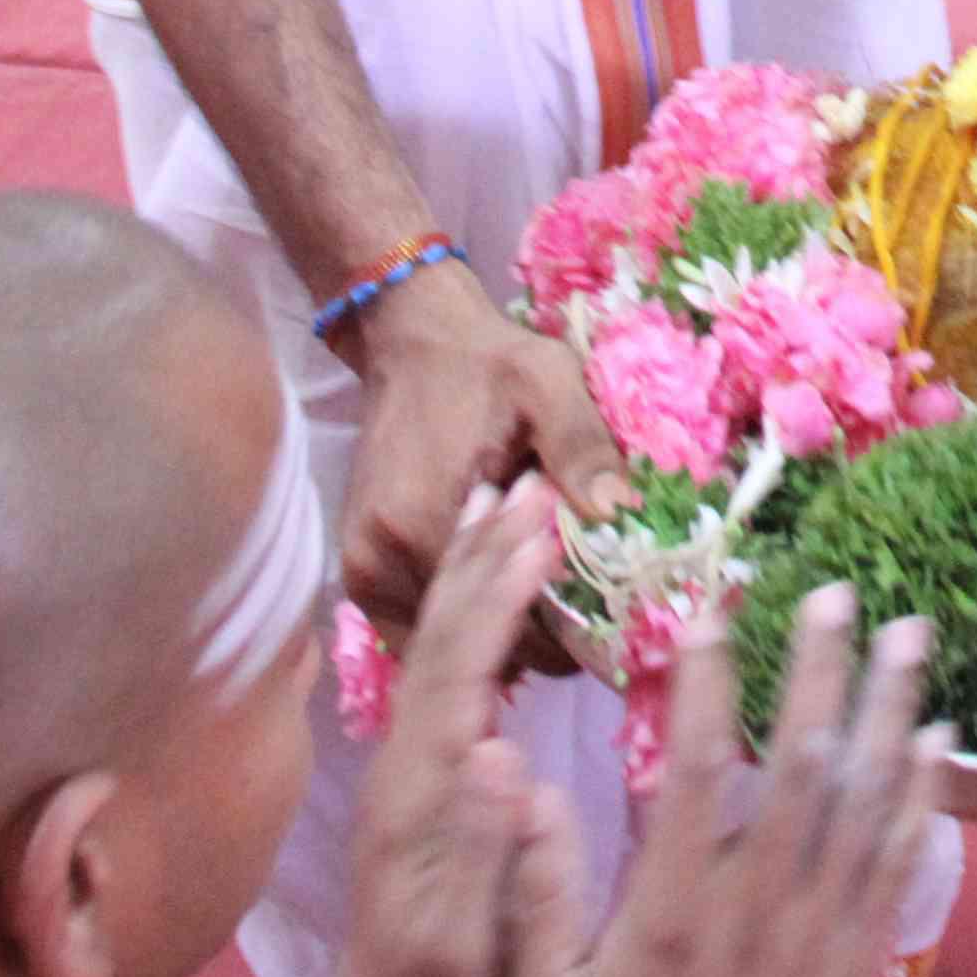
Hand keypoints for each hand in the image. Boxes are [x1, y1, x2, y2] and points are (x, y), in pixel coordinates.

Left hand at [319, 479, 566, 976]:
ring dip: (469, 579)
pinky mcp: (421, 789)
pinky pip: (446, 682)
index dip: (493, 594)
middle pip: (438, 640)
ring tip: (500, 512)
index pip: (457, 669)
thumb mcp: (467, 936)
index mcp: (420, 792)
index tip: (533, 525)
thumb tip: (498, 750)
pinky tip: (492, 611)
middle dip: (479, 560)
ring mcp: (408, 775)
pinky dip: (469, 626)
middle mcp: (405, 767)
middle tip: (523, 484)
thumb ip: (481, 842)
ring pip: (437, 653)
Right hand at [339, 266, 628, 635]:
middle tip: (586, 630)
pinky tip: (500, 602)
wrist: (412, 336)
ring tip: (546, 612)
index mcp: (423, 522)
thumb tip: (618, 511)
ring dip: (493, 632)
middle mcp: (381, 559)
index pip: (504, 622)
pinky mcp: (358, 565)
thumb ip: (581, 446)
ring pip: (444, 637)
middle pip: (473, 637)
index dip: (564, 635)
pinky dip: (460, 617)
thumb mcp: (548, 383)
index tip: (608, 629)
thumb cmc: (488, 361)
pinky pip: (416, 622)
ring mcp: (362, 567)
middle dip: (533, 640)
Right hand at [522, 588, 941, 976]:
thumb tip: (521, 782)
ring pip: (866, 800)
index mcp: (676, 907)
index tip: (716, 610)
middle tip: (841, 592)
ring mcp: (822, 929)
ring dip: (890, 711)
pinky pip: (900, 860)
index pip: (699, 767)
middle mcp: (760, 904)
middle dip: (823, 670)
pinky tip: (939, 741)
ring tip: (912, 634)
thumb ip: (538, 891)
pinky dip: (922, 796)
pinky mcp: (862, 958)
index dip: (710, 681)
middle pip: (803, 763)